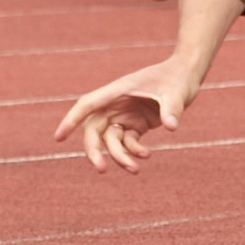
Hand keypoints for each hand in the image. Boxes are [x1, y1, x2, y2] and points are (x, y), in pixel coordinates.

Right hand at [54, 56, 202, 171]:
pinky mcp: (136, 123)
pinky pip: (126, 142)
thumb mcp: (176, 92)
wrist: (186, 75)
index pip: (88, 105)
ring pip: (110, 140)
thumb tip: (171, 126)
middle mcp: (116, 103)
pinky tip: (146, 155)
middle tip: (101, 169)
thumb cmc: (178, 78)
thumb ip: (172, 109)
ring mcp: (125, 114)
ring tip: (135, 170)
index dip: (71, 120)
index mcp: (118, 90)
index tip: (58, 138)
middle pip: (94, 128)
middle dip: (94, 149)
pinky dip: (133, 152)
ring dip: (118, 156)